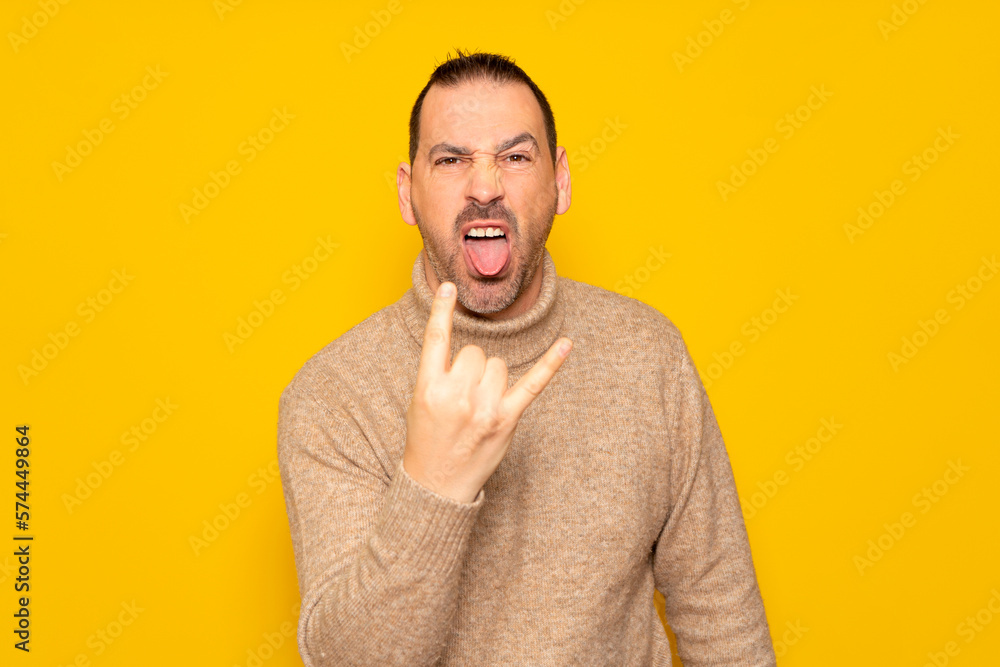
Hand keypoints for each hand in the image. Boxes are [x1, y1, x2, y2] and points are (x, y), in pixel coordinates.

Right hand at [403, 281, 571, 502]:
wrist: (437, 484)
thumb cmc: (428, 438)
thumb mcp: (418, 401)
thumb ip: (438, 372)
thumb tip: (470, 349)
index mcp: (429, 387)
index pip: (437, 339)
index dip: (442, 310)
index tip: (451, 288)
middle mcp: (457, 395)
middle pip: (477, 354)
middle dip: (472, 368)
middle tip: (462, 398)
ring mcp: (485, 407)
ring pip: (499, 366)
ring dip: (492, 379)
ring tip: (478, 407)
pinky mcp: (507, 419)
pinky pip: (533, 384)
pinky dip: (551, 365)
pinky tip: (567, 345)